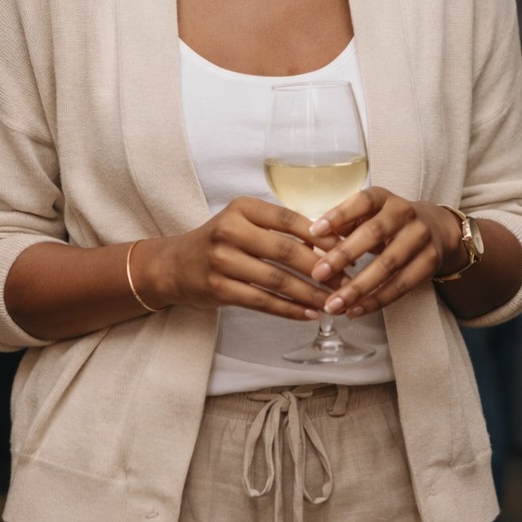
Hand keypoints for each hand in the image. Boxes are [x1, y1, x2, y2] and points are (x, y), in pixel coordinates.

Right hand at [139, 198, 338, 319]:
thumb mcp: (244, 221)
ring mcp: (222, 261)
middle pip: (287, 251)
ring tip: (332, 301)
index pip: (290, 219)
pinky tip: (308, 314)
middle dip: (322, 268)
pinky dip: (289, 310)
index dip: (322, 236)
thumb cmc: (219, 241)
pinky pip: (262, 302)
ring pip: (277, 280)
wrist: (173, 265)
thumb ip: (279, 227)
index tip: (347, 248)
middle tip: (345, 279)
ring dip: (309, 294)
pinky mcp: (219, 289)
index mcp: (243, 208)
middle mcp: (230, 231)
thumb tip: (330, 242)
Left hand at [304, 188, 464, 318]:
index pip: (362, 201)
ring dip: (358, 287)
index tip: (314, 231)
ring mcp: (420, 238)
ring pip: (388, 265)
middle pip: (374, 234)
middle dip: (344, 255)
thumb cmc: (388, 222)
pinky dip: (377, 300)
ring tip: (334, 304)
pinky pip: (401, 285)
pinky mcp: (430, 262)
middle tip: (318, 274)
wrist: (436, 228)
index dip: (339, 215)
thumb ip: (344, 224)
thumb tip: (313, 240)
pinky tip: (355, 310)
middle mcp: (405, 213)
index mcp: (385, 198)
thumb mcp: (369, 214)